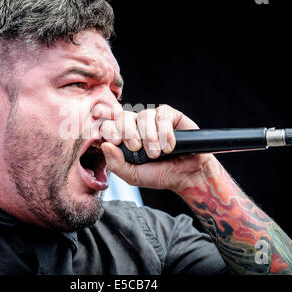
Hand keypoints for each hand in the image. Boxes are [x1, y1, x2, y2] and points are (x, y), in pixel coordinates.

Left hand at [100, 105, 217, 191]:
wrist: (186, 176)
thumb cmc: (159, 174)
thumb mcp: (133, 176)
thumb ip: (116, 164)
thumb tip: (105, 146)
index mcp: (123, 138)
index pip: (108, 125)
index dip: (108, 129)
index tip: (115, 141)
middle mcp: (137, 126)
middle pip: (123, 116)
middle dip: (127, 131)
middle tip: (135, 147)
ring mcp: (153, 119)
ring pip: (143, 115)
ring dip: (149, 136)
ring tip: (156, 153)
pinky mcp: (170, 116)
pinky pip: (162, 115)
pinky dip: (164, 132)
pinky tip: (169, 146)